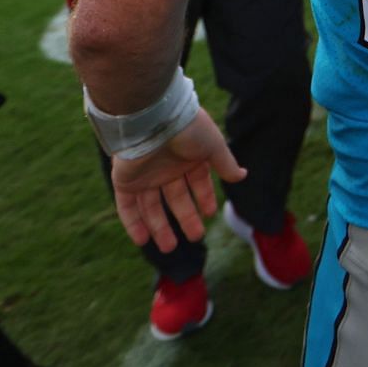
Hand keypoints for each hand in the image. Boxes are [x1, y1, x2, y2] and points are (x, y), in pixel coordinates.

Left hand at [109, 108, 246, 253]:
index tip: (210, 214)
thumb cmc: (187, 128)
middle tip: (195, 237)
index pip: (197, 182)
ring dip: (160, 228)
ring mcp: (144, 175)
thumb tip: (242, 176)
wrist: (151, 118)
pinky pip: (127, 207)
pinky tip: (143, 241)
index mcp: (187, 157)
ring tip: (169, 248)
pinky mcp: (124, 181)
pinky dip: (134, 224)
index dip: (204, 198)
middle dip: (185, 218)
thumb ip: (225, 163)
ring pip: (151, 207)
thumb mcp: (213, 146)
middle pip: (176, 199)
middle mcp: (165, 167)